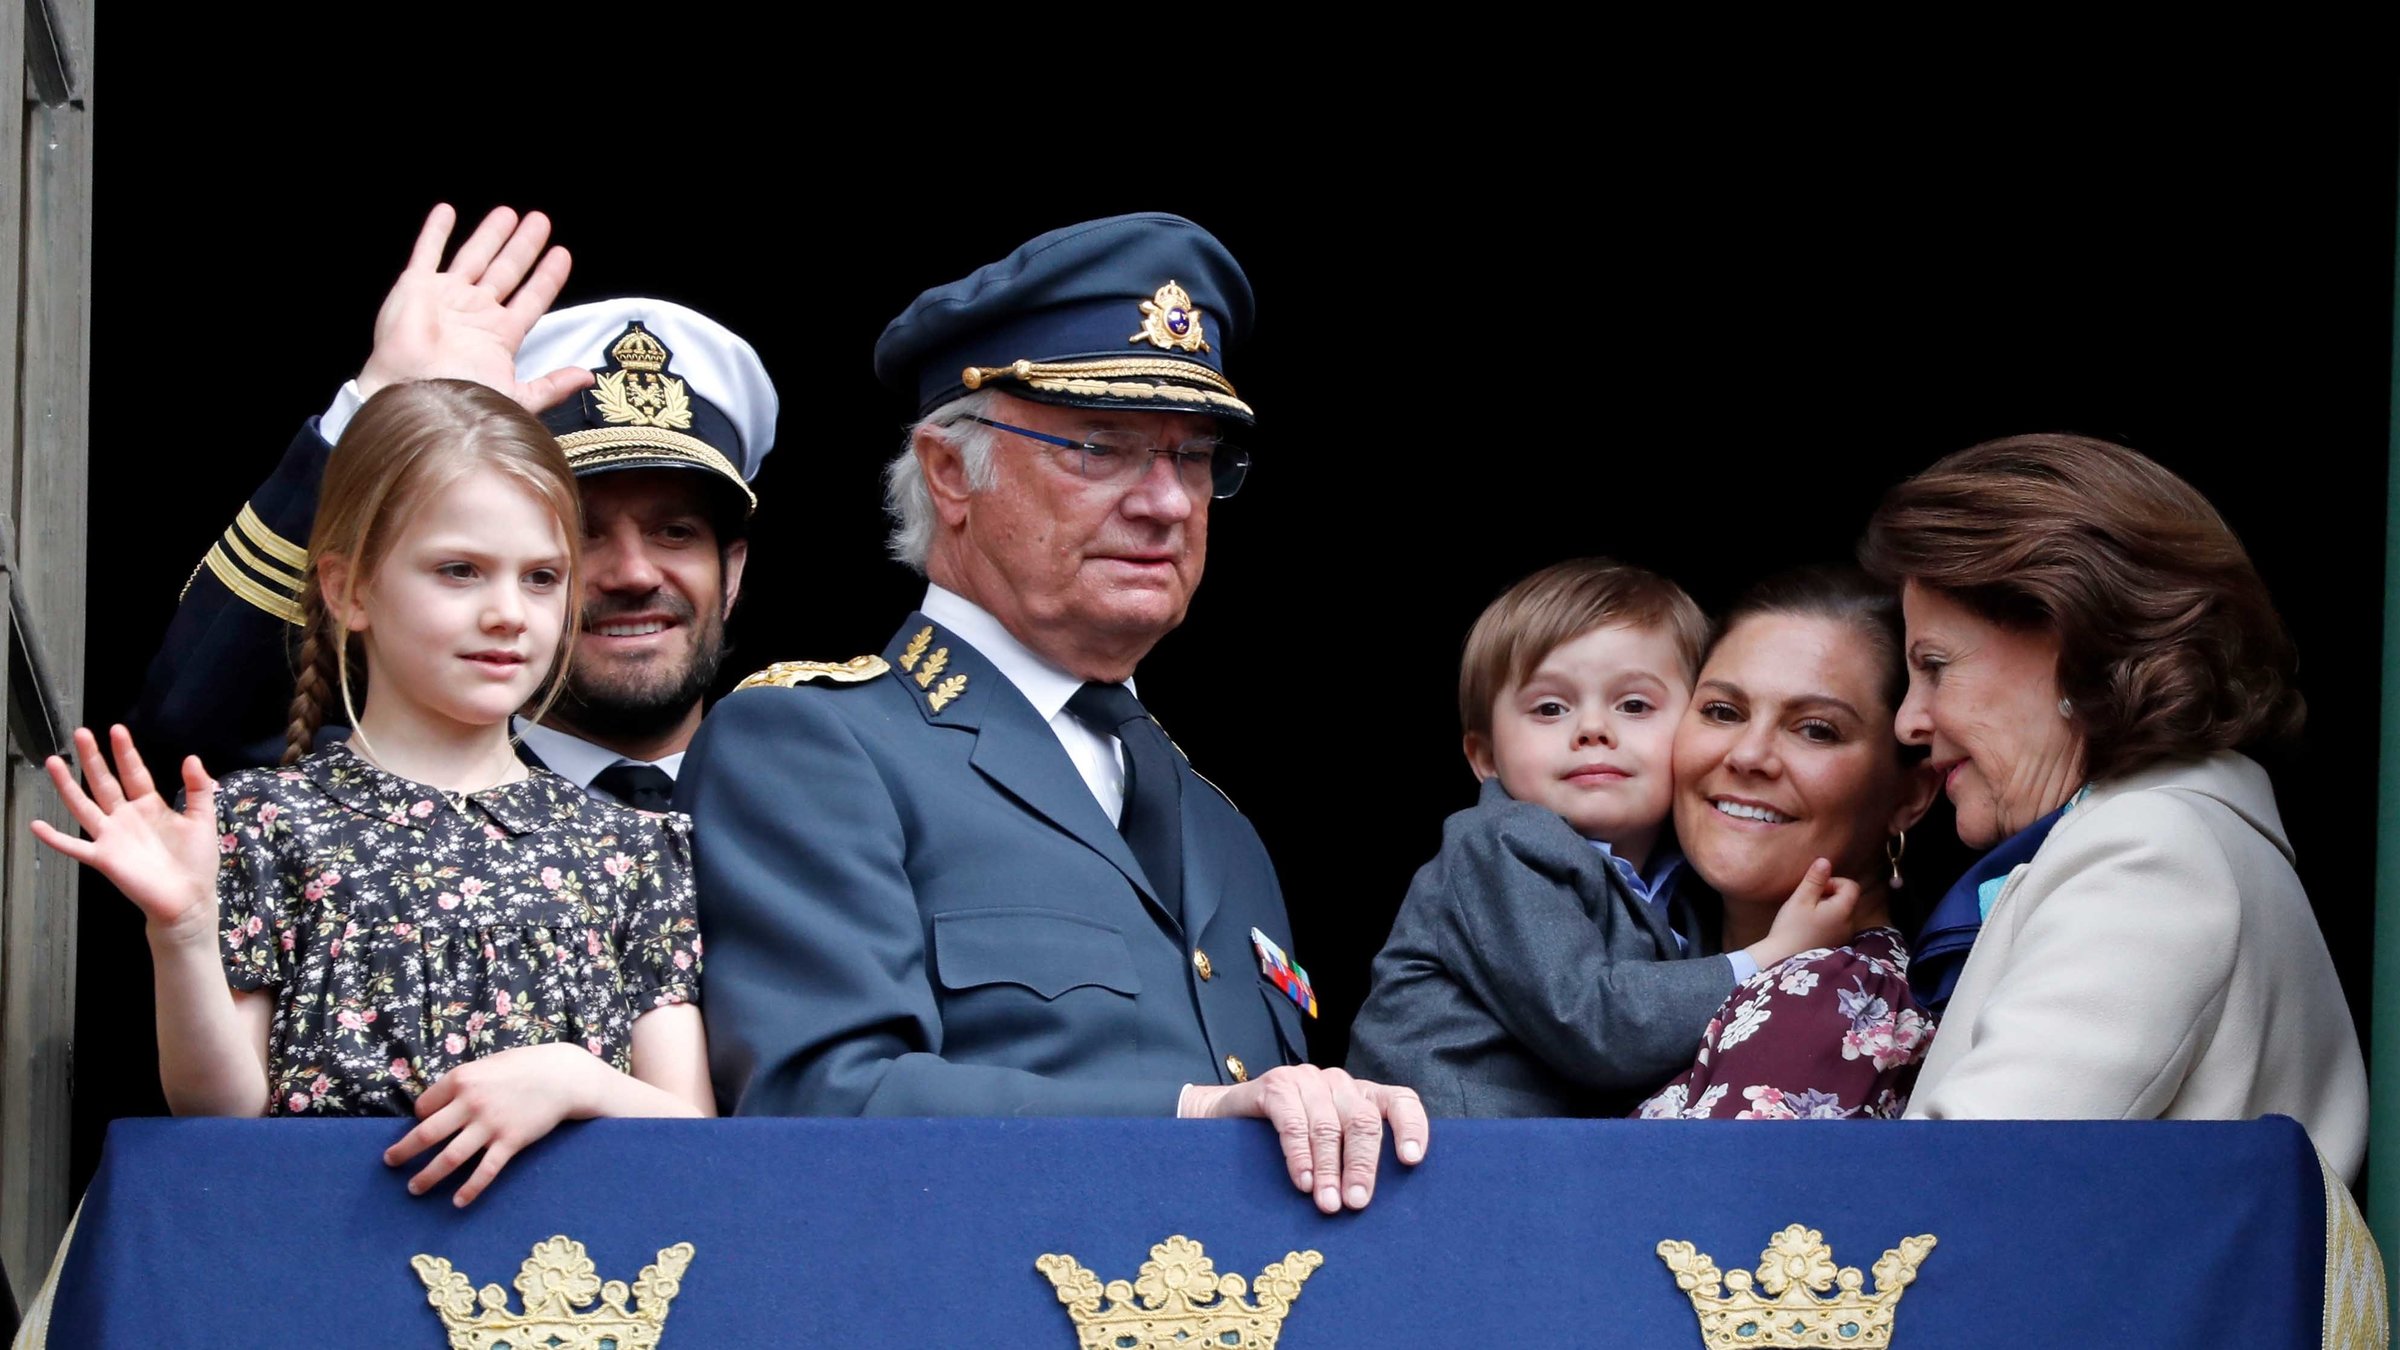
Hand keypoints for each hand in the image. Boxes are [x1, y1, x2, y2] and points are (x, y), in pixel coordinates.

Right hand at [30, 726, 219, 943]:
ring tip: (53, 762)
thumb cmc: (197, 861)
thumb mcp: (202, 820)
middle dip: (93, 758)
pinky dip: (55, 838)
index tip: (116, 729)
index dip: (125, 752)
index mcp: (150, 806)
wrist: (189, 899)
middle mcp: (126, 817)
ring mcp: (112, 837)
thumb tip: (192, 757)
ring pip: (84, 806)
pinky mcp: (104, 858)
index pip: (134, 773)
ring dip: (67, 786)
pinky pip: (74, 847)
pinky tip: (36, 826)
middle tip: (80, 732)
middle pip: (104, 782)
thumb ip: (198, 789)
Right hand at [354, 203, 591, 412]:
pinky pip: (427, 251)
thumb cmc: (462, 399)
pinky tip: (446, 211)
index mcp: (499, 335)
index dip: (547, 277)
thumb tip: (587, 376)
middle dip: (523, 246)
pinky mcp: (416, 287)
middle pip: (506, 270)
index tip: (562, 255)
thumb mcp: (516, 396)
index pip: (532, 298)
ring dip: (490, 234)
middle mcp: (474, 312)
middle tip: (540, 221)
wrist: (415, 396)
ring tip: (509, 213)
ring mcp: (446, 297)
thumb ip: (552, 385)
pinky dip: (436, 232)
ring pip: (474, 256)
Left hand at [383, 1043, 608, 1206]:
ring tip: (414, 1189)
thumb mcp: (486, 1066)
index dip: (419, 1119)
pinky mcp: (511, 1141)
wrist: (562, 1075)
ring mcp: (491, 1124)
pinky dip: (470, 1189)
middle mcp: (471, 1103)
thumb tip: (433, 1108)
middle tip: (390, 1163)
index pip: (424, 1107)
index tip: (423, 1127)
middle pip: (427, 1135)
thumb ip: (461, 1084)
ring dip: (428, 1176)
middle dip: (404, 1152)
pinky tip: (458, 1202)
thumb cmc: (522, 1067)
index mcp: (461, 1080)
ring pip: (450, 1157)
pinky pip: (485, 1171)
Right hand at [1181, 1065, 1428, 1213]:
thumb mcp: (1328, 1151)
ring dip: (1328, 1169)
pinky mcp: (1275, 1085)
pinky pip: (1292, 1121)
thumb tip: (1375, 1206)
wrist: (1225, 1124)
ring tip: (1328, 1203)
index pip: (1400, 1102)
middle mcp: (1339, 1083)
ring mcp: (1307, 1080)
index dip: (1411, 1128)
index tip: (1411, 1161)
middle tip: (1356, 1203)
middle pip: (1363, 1120)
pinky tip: (1302, 1181)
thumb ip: (1352, 1163)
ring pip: (1327, 1125)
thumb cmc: (1287, 1145)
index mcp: (1362, 1096)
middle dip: (1362, 1165)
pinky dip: (1299, 1155)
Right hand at [1748, 857, 1860, 968]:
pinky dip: (1827, 921)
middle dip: (1830, 895)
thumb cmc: (1791, 928)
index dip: (1834, 881)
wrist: (1782, 959)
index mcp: (1843, 910)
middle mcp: (1849, 923)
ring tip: (1807, 915)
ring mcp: (1844, 936)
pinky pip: (1837, 925)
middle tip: (1808, 901)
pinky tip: (1809, 927)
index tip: (1815, 888)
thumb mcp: (1800, 899)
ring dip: (1828, 908)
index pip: (1851, 885)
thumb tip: (1825, 861)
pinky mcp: (1837, 945)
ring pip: (1842, 912)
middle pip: (1847, 899)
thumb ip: (1815, 879)